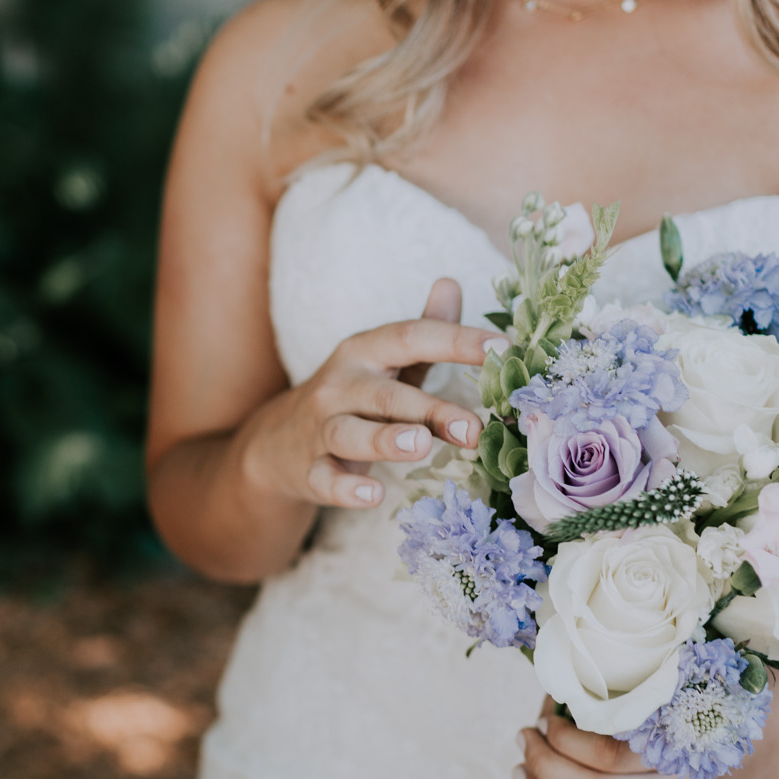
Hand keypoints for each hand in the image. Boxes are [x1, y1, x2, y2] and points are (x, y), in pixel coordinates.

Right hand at [236, 279, 505, 509]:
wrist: (277, 443)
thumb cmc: (350, 399)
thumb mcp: (383, 361)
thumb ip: (422, 329)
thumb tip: (451, 282)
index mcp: (364, 352)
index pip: (411, 338)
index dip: (456, 340)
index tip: (502, 349)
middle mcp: (340, 385)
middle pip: (385, 393)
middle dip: (430, 409)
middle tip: (474, 428)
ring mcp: (321, 428)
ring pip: (350, 432)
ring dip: (385, 438)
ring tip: (420, 444)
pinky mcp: (309, 470)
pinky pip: (326, 479)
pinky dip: (346, 489)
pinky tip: (372, 496)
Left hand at [512, 705, 753, 778]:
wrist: (761, 756)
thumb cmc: (709, 712)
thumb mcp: (682, 692)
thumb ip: (632, 694)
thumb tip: (558, 694)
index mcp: (686, 752)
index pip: (610, 756)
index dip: (565, 741)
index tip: (544, 721)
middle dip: (545, 768)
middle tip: (524, 742)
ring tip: (520, 776)